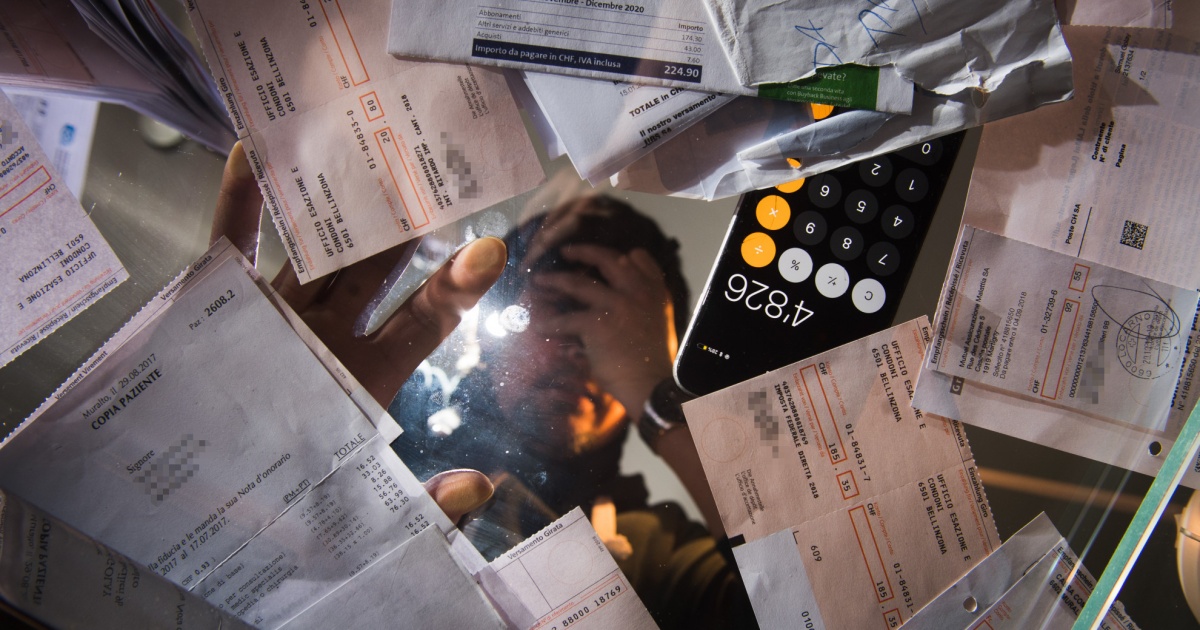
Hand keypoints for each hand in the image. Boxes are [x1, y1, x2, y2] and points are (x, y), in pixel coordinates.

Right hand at [211, 141, 500, 516]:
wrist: (199, 520)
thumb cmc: (288, 514)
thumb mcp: (365, 516)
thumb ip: (425, 504)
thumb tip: (482, 487)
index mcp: (370, 376)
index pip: (426, 321)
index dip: (459, 286)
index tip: (494, 248)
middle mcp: (331, 337)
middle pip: (378, 272)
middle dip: (406, 226)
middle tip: (430, 174)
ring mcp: (281, 318)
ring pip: (317, 251)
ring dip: (338, 206)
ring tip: (363, 152)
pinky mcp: (227, 310)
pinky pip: (233, 249)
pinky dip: (241, 203)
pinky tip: (253, 152)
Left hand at [531, 243, 676, 415]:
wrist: (653, 385)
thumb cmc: (653, 361)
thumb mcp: (658, 322)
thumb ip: (641, 304)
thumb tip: (616, 300)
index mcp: (655, 291)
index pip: (639, 258)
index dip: (623, 255)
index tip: (609, 256)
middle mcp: (637, 292)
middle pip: (607, 259)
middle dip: (583, 251)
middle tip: (567, 252)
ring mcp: (617, 304)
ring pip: (577, 283)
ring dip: (555, 281)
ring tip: (540, 280)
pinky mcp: (597, 324)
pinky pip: (566, 319)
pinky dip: (551, 324)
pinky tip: (541, 327)